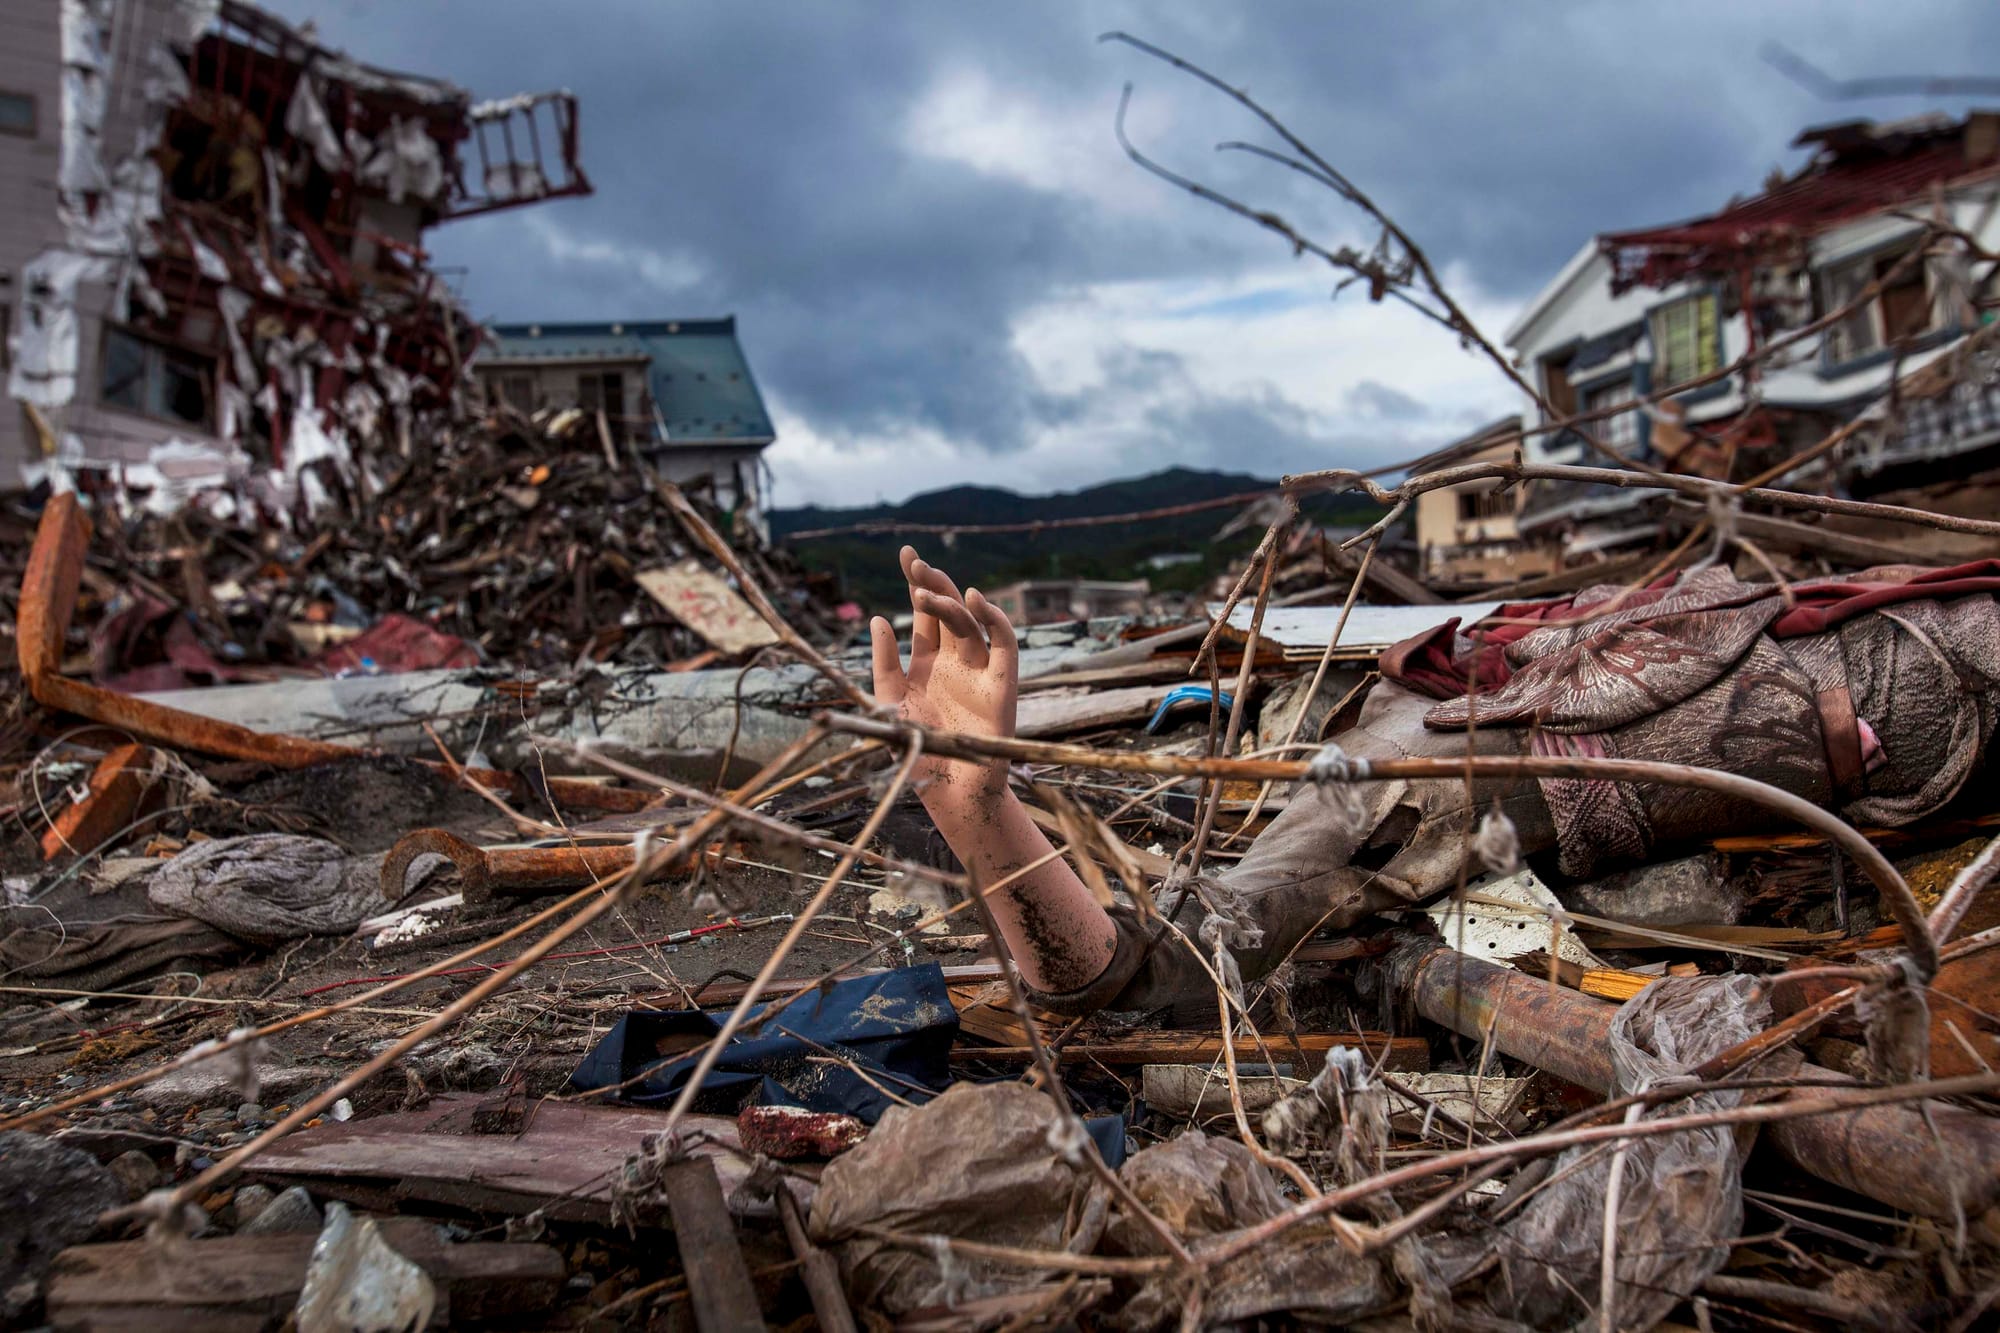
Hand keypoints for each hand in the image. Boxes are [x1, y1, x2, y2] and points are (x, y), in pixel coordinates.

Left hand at [870, 545, 1018, 823]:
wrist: (950, 796)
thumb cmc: (919, 754)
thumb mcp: (889, 704)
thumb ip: (884, 663)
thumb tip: (878, 618)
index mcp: (928, 664)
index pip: (925, 614)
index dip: (917, 583)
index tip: (905, 553)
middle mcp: (955, 662)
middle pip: (948, 610)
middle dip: (932, 582)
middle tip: (914, 561)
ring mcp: (979, 670)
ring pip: (969, 622)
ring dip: (949, 602)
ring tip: (924, 590)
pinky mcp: (1003, 684)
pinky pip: (1004, 644)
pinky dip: (994, 619)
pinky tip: (974, 600)